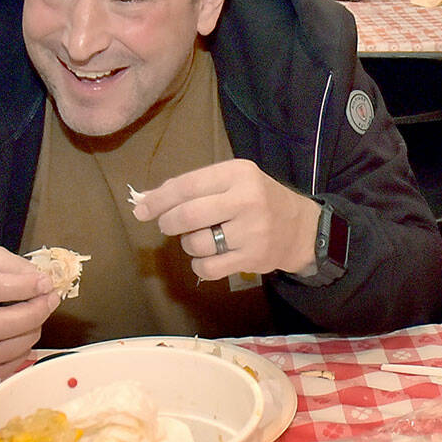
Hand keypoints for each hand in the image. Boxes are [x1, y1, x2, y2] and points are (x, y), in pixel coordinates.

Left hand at [132, 159, 322, 281]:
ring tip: (199, 239)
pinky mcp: (252, 258)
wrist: (300, 228)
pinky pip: (208, 268)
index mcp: (238, 173)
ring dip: (188, 244)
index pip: (187, 185)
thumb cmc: (257, 199)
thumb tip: (144, 200)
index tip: (141, 209)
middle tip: (166, 225)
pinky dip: (199, 265)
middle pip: (188, 215)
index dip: (159, 198)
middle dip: (168, 222)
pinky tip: (206, 258)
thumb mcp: (232, 181)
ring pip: (196, 243)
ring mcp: (251, 231)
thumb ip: (192, 188)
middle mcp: (246, 199)